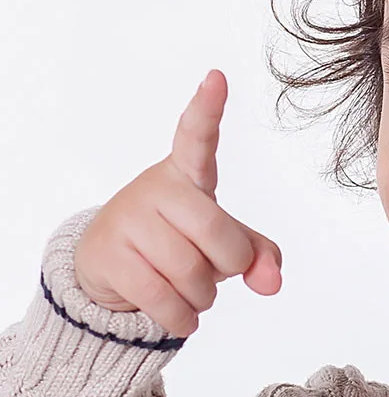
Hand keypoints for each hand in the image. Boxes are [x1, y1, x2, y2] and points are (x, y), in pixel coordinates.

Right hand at [74, 69, 282, 337]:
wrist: (110, 269)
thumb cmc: (178, 244)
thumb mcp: (223, 243)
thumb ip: (259, 255)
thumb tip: (271, 282)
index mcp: (187, 176)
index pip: (197, 138)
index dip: (206, 110)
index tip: (217, 77)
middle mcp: (154, 189)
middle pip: (217, 236)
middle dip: (230, 267)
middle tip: (216, 272)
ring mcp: (128, 221)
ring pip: (192, 275)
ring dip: (203, 298)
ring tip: (189, 290)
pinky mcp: (110, 258)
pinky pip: (165, 300)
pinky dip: (182, 320)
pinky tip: (178, 314)